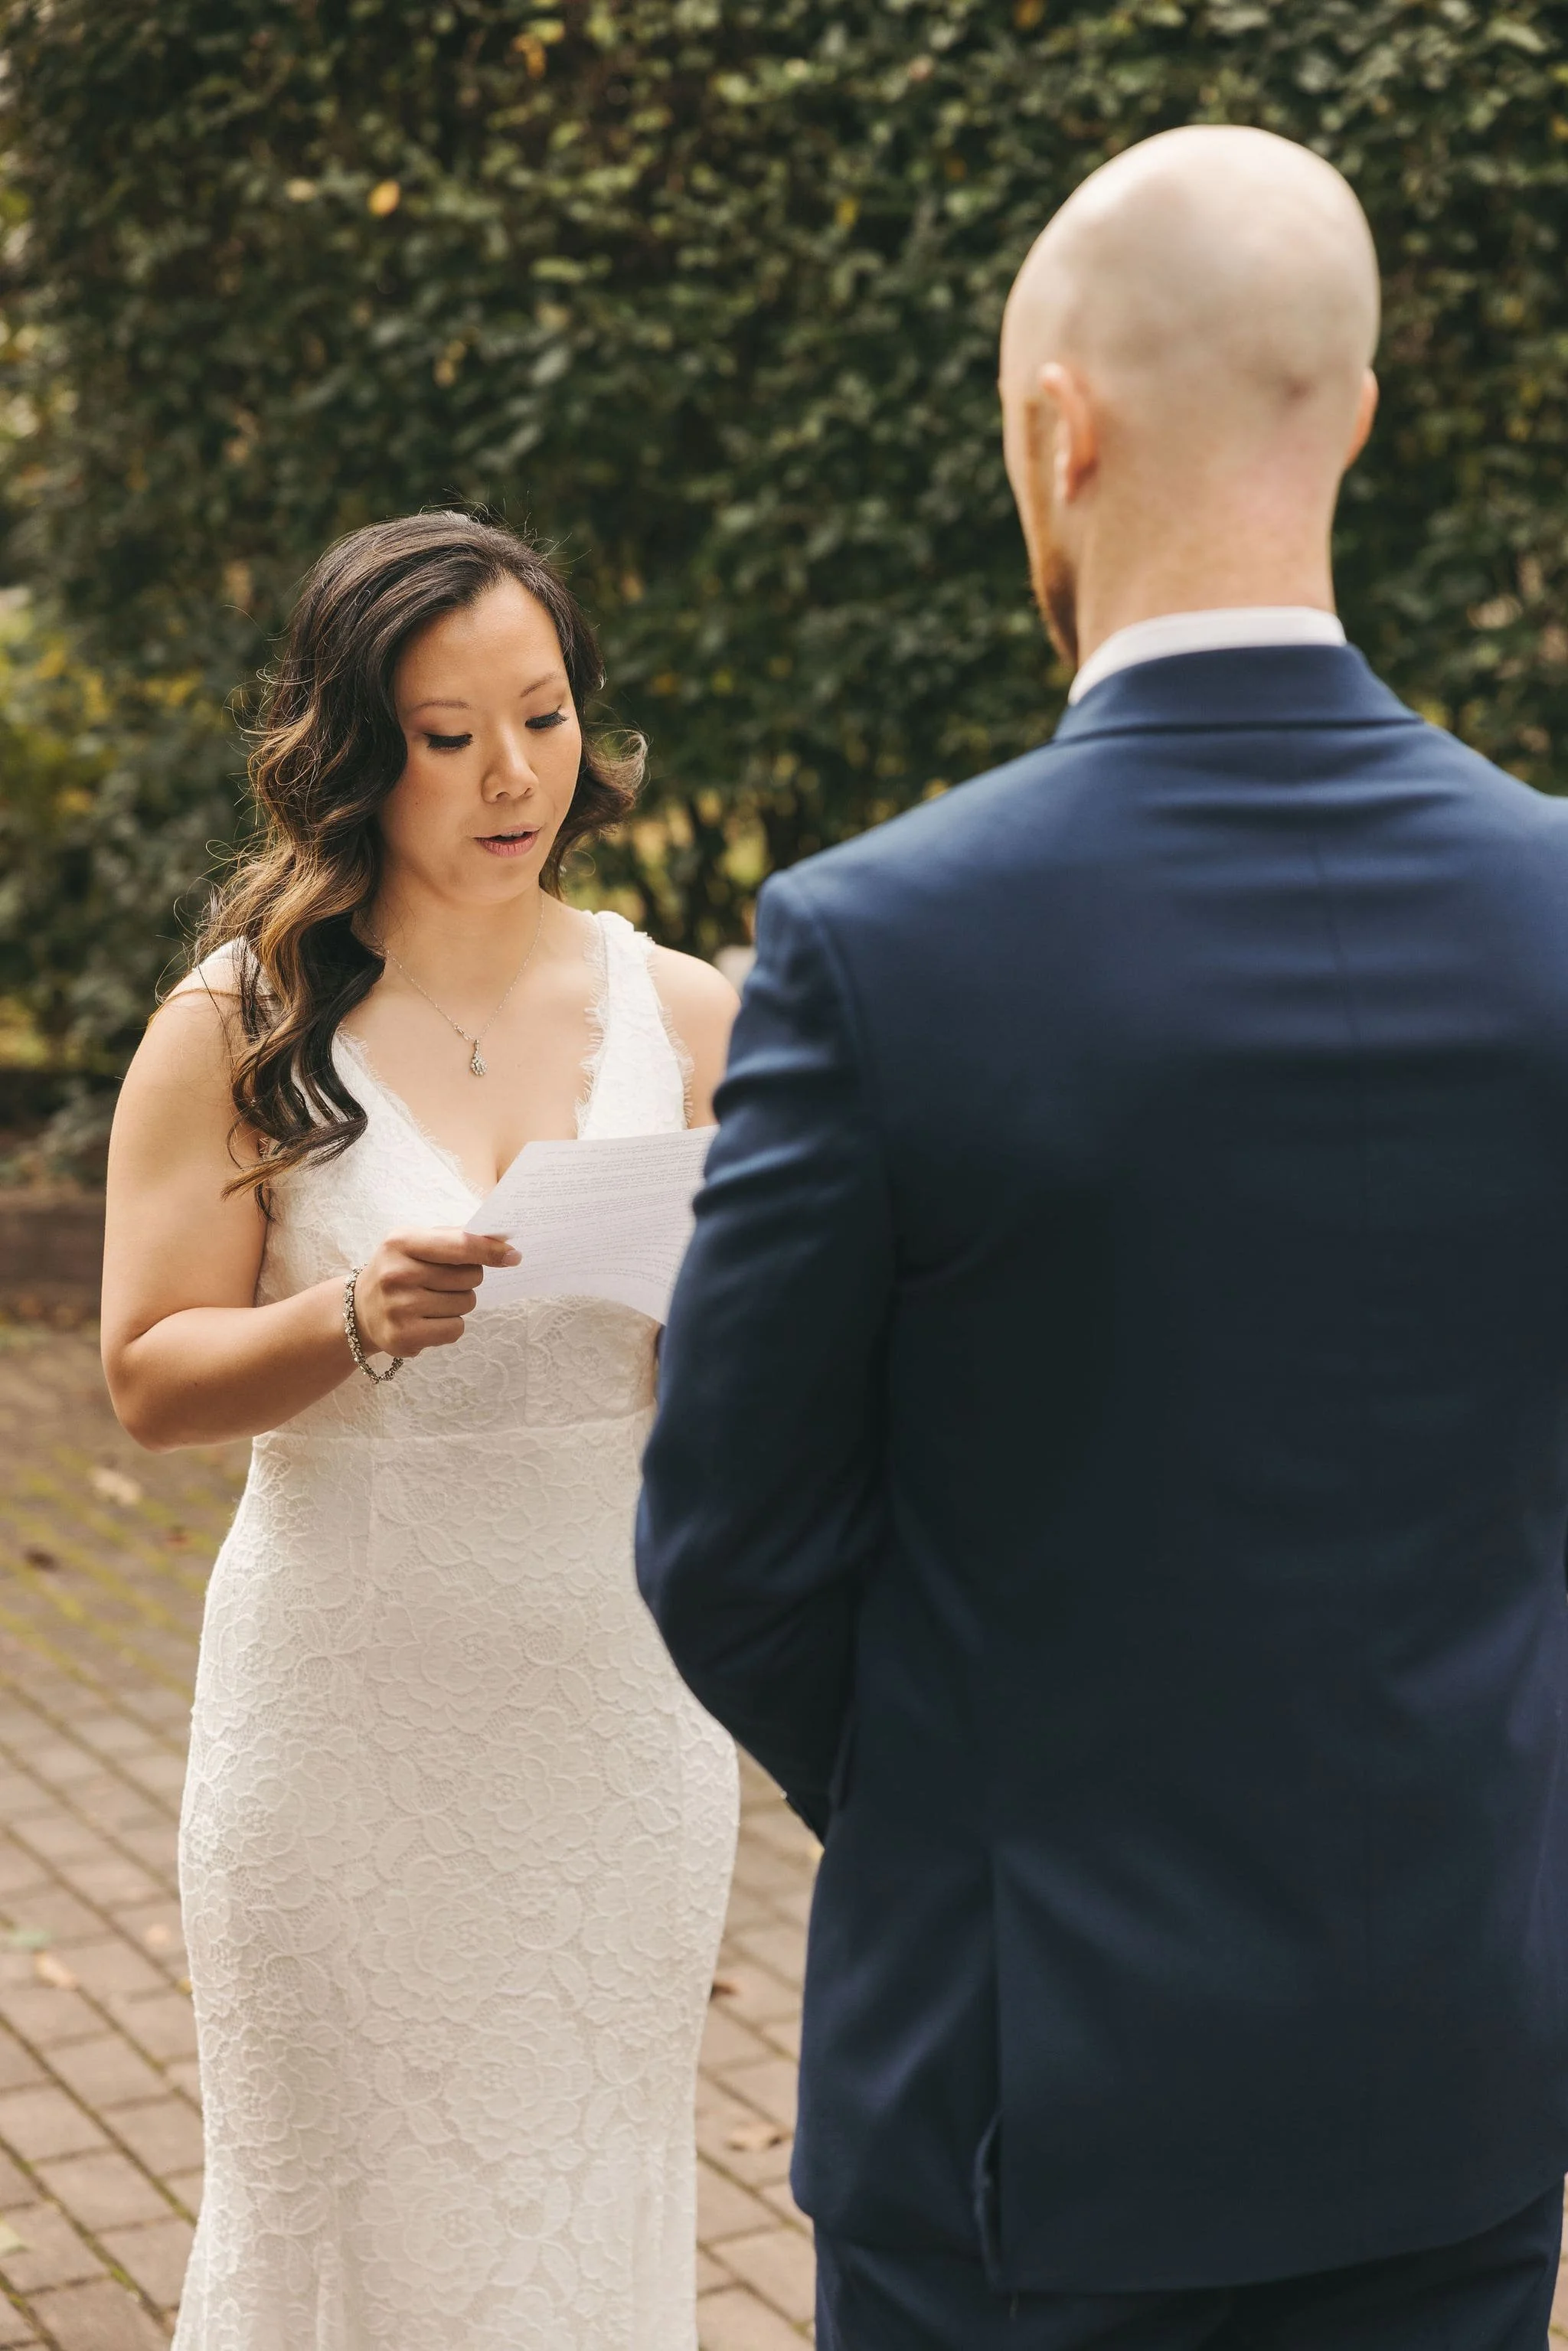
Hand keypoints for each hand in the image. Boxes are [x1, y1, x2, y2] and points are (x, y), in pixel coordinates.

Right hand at [349, 1228, 518, 1360]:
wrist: (360, 1309)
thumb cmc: (400, 1269)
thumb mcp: (416, 1243)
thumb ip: (455, 1238)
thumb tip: (501, 1242)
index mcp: (401, 1242)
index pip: (460, 1245)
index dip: (491, 1251)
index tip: (513, 1255)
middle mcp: (397, 1274)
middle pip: (470, 1277)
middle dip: (469, 1278)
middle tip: (446, 1280)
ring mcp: (398, 1308)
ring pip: (466, 1304)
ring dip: (459, 1302)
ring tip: (432, 1299)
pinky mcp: (403, 1337)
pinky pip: (456, 1329)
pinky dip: (451, 1325)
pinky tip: (429, 1319)